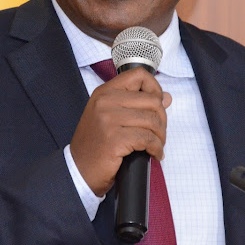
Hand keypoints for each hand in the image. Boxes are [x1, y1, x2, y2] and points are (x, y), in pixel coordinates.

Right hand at [69, 67, 171, 196]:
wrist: (78, 169)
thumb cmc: (95, 144)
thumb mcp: (110, 116)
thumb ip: (137, 104)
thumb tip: (166, 97)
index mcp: (104, 92)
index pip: (139, 75)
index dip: (155, 89)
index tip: (157, 105)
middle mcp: (105, 101)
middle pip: (152, 100)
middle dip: (162, 119)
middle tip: (158, 133)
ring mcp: (109, 119)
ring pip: (153, 121)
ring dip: (160, 136)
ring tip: (157, 145)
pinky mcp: (115, 138)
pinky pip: (148, 139)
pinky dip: (157, 148)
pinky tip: (154, 154)